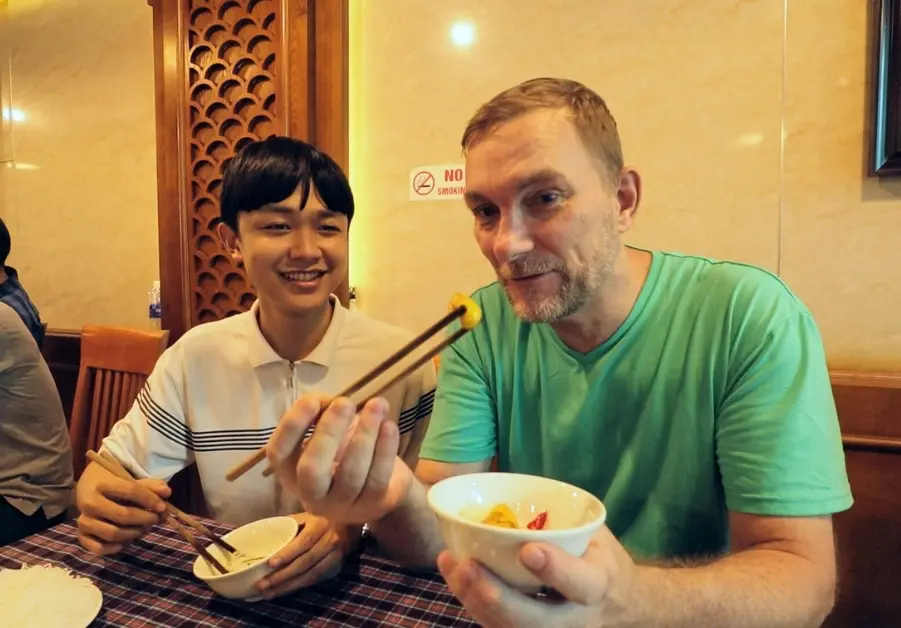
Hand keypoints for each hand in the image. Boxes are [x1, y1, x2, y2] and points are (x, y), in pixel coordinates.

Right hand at [75, 466, 169, 554]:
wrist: (90, 488)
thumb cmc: (116, 485)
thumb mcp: (131, 481)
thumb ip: (150, 486)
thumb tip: (167, 492)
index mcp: (102, 485)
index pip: (130, 490)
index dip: (149, 499)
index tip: (163, 507)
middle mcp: (89, 503)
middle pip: (123, 515)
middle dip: (145, 519)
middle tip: (156, 519)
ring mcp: (84, 521)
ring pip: (113, 534)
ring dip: (134, 533)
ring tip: (144, 528)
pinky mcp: (82, 536)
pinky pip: (99, 548)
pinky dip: (117, 548)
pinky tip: (128, 540)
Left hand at [255, 513, 350, 599]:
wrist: (352, 523)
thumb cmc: (324, 516)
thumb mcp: (308, 515)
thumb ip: (291, 524)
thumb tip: (266, 534)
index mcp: (321, 524)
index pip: (304, 541)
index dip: (288, 553)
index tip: (271, 564)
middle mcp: (331, 541)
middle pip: (306, 562)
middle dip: (282, 576)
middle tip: (262, 585)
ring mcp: (336, 556)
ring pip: (311, 575)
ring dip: (289, 586)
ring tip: (269, 594)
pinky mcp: (338, 567)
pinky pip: (316, 580)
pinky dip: (299, 586)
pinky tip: (285, 590)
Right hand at [266, 394, 413, 525]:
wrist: (384, 487)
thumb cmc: (347, 452)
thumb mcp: (329, 431)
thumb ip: (321, 412)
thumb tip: (324, 401)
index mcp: (292, 473)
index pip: (279, 454)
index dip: (292, 425)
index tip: (311, 400)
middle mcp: (312, 495)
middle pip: (312, 470)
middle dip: (328, 432)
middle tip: (345, 402)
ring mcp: (342, 505)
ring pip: (351, 474)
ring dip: (364, 434)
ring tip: (377, 405)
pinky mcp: (372, 504)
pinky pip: (377, 477)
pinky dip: (384, 449)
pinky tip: (389, 425)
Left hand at [437, 526, 636, 627]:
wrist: (619, 604)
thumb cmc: (601, 559)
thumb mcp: (597, 535)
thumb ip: (566, 525)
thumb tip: (516, 496)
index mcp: (599, 584)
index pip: (581, 583)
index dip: (555, 569)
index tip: (528, 550)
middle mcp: (576, 617)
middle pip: (536, 620)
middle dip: (499, 597)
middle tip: (470, 567)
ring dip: (475, 600)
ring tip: (453, 567)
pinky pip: (498, 626)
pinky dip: (472, 602)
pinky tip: (454, 574)